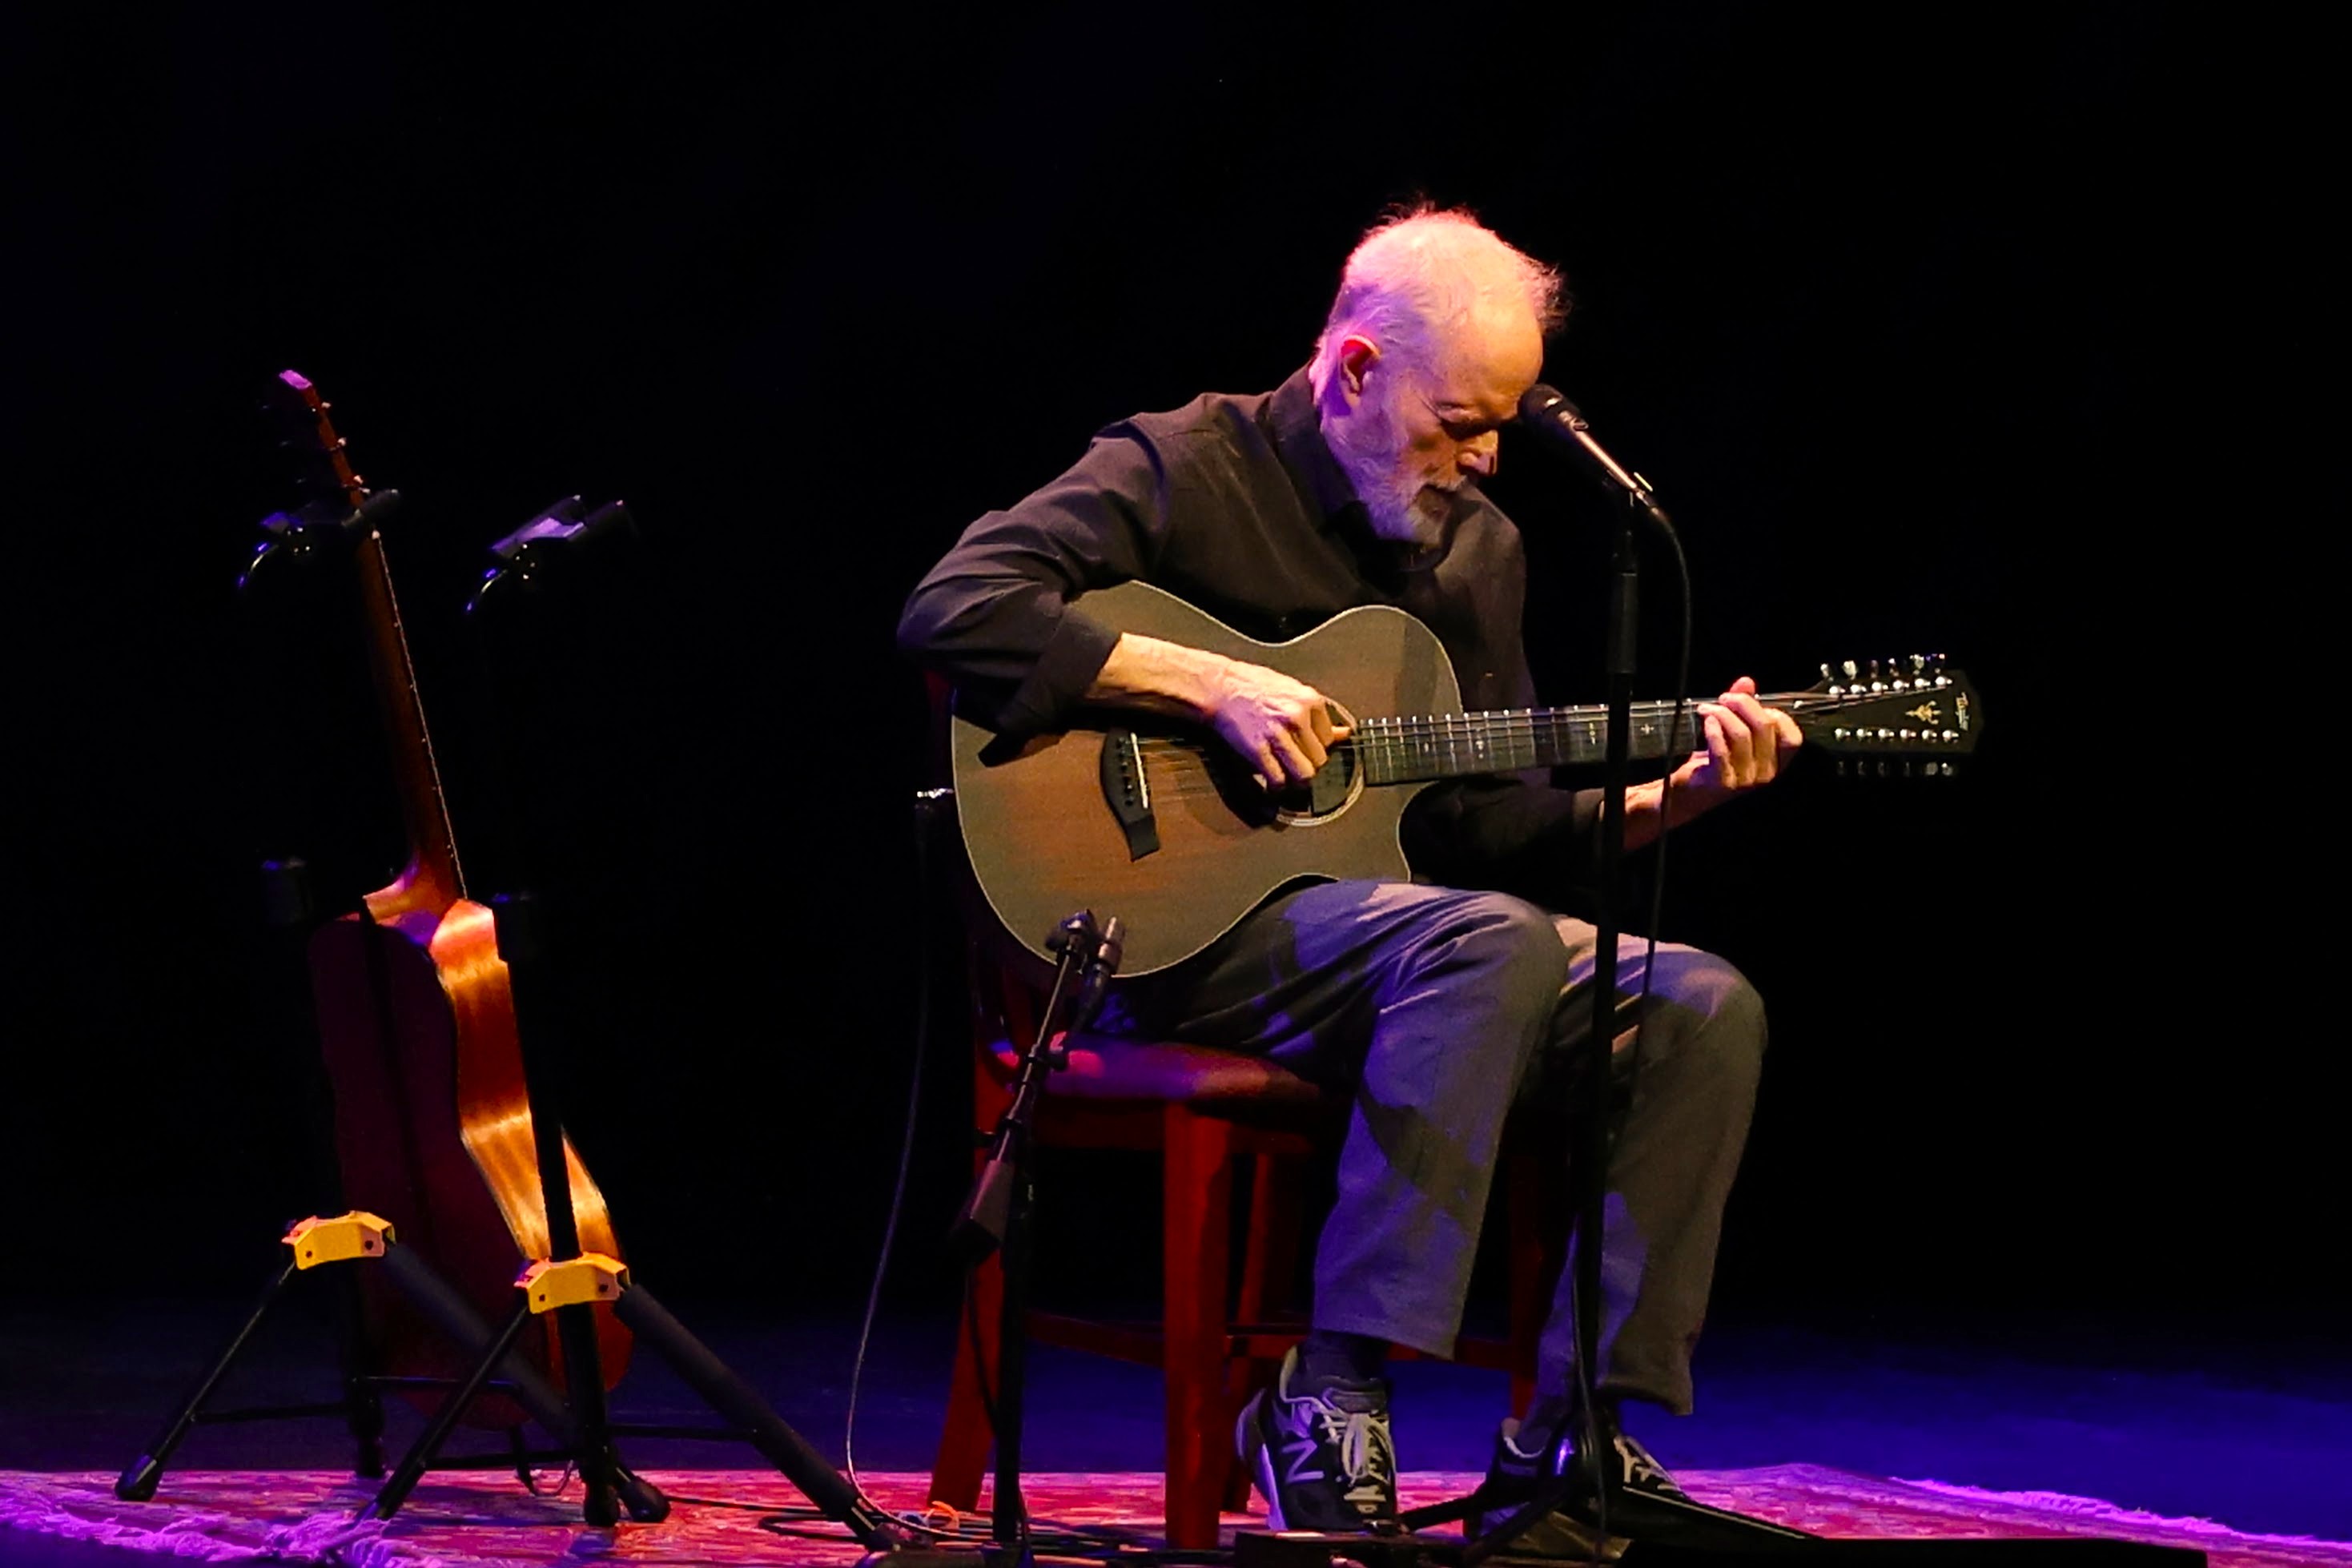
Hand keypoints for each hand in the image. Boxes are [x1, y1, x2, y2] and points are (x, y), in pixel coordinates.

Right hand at [1206, 657, 1353, 789]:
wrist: (1219, 686)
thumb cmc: (1253, 686)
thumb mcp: (1291, 691)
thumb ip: (1317, 716)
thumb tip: (1344, 733)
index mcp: (1309, 700)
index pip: (1329, 739)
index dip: (1316, 747)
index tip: (1305, 748)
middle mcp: (1297, 717)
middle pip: (1319, 759)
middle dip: (1308, 764)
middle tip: (1295, 763)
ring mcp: (1278, 734)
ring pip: (1304, 774)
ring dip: (1296, 780)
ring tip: (1288, 776)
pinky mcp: (1258, 749)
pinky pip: (1278, 779)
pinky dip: (1276, 787)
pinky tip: (1271, 782)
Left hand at [1665, 676, 1801, 811]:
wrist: (1690, 793)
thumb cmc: (1714, 762)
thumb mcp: (1733, 731)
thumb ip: (1743, 707)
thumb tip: (1746, 682)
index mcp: (1775, 762)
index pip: (1792, 738)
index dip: (1776, 714)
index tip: (1756, 704)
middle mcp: (1765, 773)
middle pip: (1764, 727)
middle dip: (1743, 704)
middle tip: (1724, 698)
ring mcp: (1745, 779)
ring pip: (1741, 735)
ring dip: (1722, 714)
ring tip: (1707, 708)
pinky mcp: (1723, 782)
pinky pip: (1721, 750)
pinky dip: (1713, 730)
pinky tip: (1705, 721)